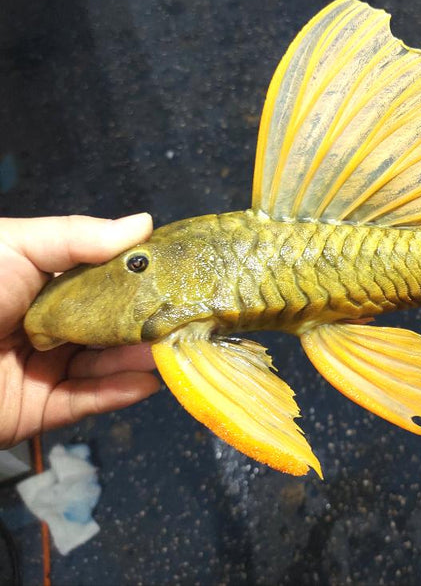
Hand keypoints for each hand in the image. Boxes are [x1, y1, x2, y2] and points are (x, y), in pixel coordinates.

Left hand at [0, 214, 158, 447]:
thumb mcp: (19, 246)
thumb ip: (80, 236)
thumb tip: (145, 223)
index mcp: (42, 284)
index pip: (104, 282)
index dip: (143, 279)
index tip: (181, 276)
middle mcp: (48, 325)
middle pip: (110, 325)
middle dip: (148, 322)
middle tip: (189, 317)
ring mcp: (44, 369)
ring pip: (104, 364)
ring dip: (139, 358)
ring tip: (175, 349)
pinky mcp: (38, 409)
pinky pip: (86, 401)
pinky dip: (119, 392)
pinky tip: (148, 380)